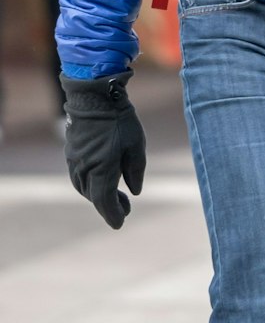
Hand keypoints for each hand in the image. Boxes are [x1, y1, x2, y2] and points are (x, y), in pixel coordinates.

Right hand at [61, 72, 145, 229]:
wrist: (94, 98)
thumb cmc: (119, 121)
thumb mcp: (136, 145)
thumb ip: (135, 171)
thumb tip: (134, 192)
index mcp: (101, 169)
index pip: (104, 200)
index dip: (112, 214)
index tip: (120, 224)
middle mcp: (84, 169)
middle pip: (94, 196)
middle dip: (109, 205)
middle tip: (126, 208)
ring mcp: (74, 161)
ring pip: (84, 188)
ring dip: (98, 195)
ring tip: (115, 196)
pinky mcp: (71, 154)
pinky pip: (79, 177)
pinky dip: (90, 184)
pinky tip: (101, 180)